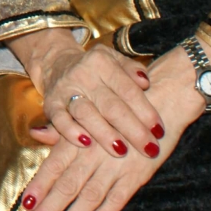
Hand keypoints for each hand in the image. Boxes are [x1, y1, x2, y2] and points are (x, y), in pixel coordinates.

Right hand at [18, 32, 162, 161]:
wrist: (57, 63)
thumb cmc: (97, 69)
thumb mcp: (115, 60)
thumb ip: (132, 69)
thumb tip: (145, 82)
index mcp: (102, 62)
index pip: (128, 90)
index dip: (146, 112)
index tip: (160, 132)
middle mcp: (83, 74)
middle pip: (111, 105)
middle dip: (132, 129)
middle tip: (149, 148)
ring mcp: (65, 89)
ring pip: (86, 113)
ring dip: (104, 133)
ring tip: (121, 150)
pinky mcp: (51, 104)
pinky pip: (59, 119)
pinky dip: (70, 132)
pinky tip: (85, 143)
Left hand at [20, 44, 203, 210]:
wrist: (162, 96)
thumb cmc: (120, 104)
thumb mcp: (88, 111)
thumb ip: (62, 129)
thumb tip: (36, 133)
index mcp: (80, 137)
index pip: (54, 166)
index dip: (39, 186)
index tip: (25, 204)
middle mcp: (93, 152)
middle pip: (68, 185)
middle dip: (50, 208)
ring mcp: (116, 164)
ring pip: (90, 195)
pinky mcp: (138, 173)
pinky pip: (119, 197)